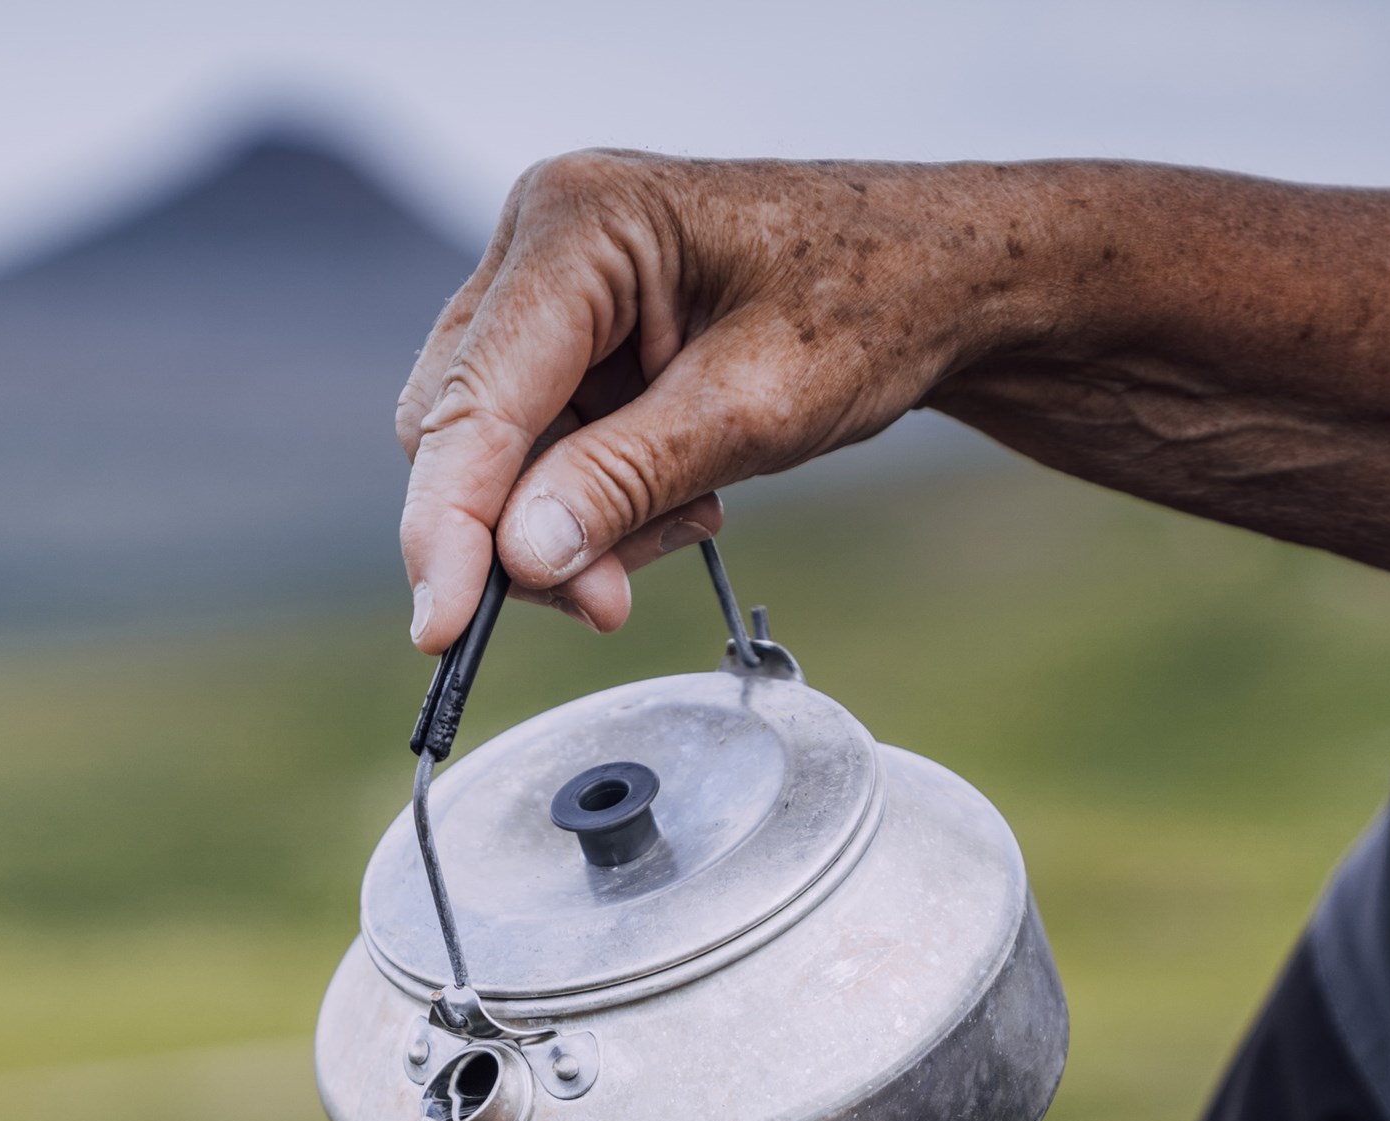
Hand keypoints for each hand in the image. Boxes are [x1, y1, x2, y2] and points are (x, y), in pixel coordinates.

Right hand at [395, 153, 992, 649]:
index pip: (471, 399)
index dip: (448, 525)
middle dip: (525, 531)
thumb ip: (626, 482)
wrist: (947, 274)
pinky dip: (596, 495)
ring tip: (689, 523)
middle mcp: (543, 236)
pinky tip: (681, 497)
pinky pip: (540, 439)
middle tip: (611, 603)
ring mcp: (552, 280)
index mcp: (579, 222)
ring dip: (573, 520)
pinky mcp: (572, 325)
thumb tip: (521, 559)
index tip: (442, 630)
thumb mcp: (753, 409)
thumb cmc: (873, 304)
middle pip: (462, 425)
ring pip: (496, 446)